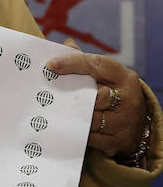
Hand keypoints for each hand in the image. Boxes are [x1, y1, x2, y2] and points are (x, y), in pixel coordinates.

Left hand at [47, 40, 146, 158]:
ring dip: (74, 115)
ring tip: (58, 109)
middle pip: (95, 96)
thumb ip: (83, 60)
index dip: (72, 63)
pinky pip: (92, 137)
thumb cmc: (111, 89)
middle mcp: (128, 98)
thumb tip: (66, 45)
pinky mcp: (119, 141)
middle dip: (73, 95)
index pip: (96, 65)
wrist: (135, 119)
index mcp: (122, 76)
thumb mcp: (103, 72)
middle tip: (52, 93)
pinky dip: (80, 130)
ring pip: (92, 118)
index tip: (51, 65)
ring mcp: (125, 121)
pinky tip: (70, 124)